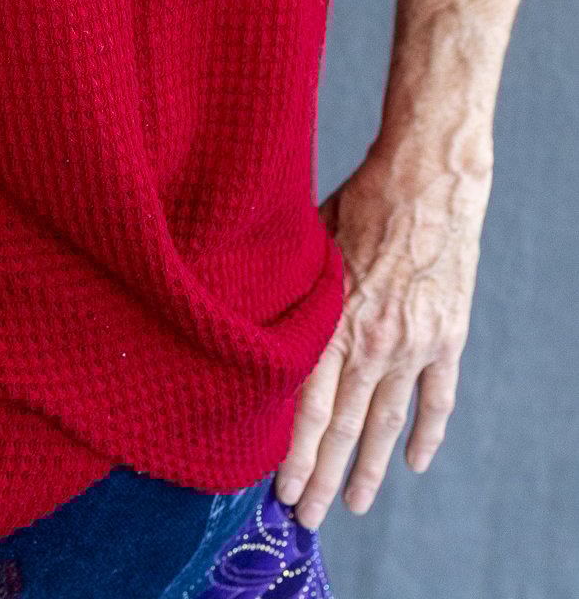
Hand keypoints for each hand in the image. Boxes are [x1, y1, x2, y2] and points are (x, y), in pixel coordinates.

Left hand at [274, 138, 491, 529]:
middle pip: (343, 428)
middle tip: (307, 518)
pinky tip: (413, 463)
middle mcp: (375, 343)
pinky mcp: (447, 338)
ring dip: (367, 469)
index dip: (292, 454)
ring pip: (387, 425)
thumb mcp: (309, 244)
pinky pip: (437, 399)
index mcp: (334, 322)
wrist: (428, 180)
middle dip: (321, 478)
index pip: (307, 408)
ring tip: (352, 504)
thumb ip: (290, 293)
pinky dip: (426, 434)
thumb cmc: (358, 200)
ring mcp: (415, 345)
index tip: (279, 490)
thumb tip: (251, 320)